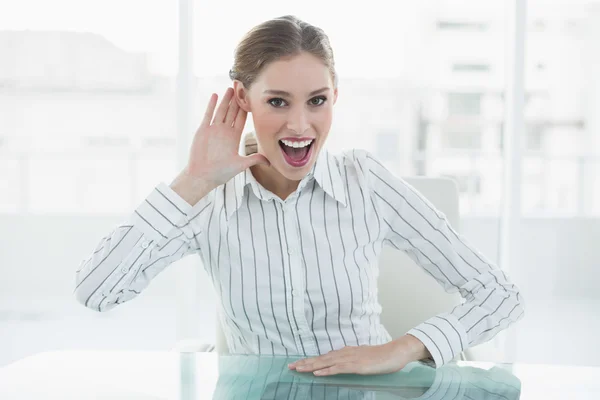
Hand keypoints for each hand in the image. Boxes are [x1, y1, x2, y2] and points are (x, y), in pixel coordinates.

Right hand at [185, 87, 268, 186]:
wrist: (203, 176)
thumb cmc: (221, 173)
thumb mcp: (240, 164)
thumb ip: (254, 159)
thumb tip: (269, 161)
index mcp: (233, 138)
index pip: (240, 119)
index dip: (245, 109)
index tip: (250, 99)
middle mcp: (224, 132)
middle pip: (231, 112)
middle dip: (236, 101)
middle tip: (240, 88)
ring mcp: (213, 130)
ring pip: (221, 111)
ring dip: (225, 100)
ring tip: (230, 88)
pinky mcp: (203, 130)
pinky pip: (208, 115)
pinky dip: (211, 105)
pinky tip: (215, 95)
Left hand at [288, 335, 429, 375]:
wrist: (395, 352)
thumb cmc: (381, 357)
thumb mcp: (363, 358)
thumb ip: (351, 361)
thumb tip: (341, 365)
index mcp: (346, 352)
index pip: (324, 357)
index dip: (310, 360)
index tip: (297, 364)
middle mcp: (345, 353)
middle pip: (321, 358)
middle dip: (305, 362)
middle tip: (290, 366)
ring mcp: (350, 359)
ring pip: (326, 363)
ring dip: (311, 366)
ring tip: (299, 369)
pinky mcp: (357, 366)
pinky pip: (339, 368)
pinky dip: (327, 370)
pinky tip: (318, 373)